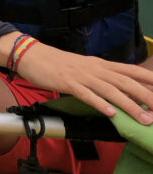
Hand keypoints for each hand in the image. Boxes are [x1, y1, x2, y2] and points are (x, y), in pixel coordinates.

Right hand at [16, 41, 152, 124]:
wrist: (31, 55)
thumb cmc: (58, 63)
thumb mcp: (85, 68)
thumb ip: (102, 77)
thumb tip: (122, 91)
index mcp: (101, 64)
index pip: (132, 70)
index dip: (150, 79)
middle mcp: (95, 69)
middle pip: (127, 82)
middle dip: (147, 96)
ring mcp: (82, 75)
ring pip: (110, 90)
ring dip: (129, 105)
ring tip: (144, 119)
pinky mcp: (67, 82)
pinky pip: (86, 94)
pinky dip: (100, 103)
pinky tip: (111, 113)